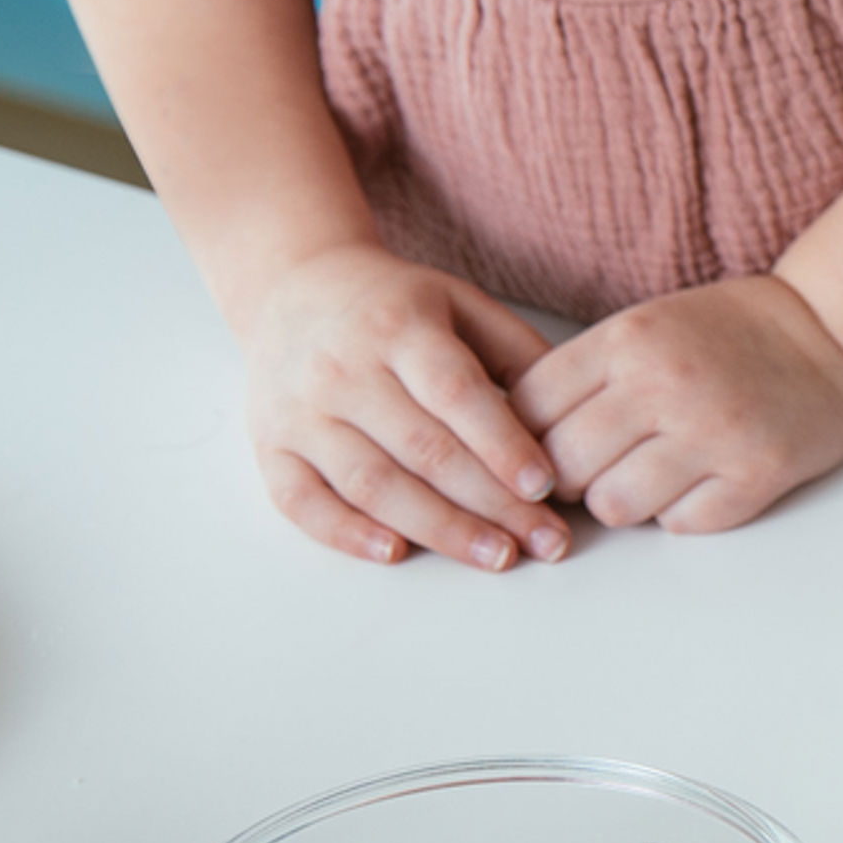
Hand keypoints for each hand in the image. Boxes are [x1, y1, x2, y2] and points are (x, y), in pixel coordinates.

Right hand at [239, 243, 570, 571]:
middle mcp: (343, 369)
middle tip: (544, 540)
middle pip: (422, 449)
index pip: (454, 393)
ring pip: (370, 483)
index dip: (501, 444)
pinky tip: (396, 554)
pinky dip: (346, 533)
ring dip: (436, 529)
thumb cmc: (397, 307)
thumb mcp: (461, 303)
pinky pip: (301, 500)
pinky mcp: (269, 445)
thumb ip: (518, 353)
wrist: (295, 286)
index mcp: (399, 327)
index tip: (546, 487)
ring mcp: (300, 411)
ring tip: (496, 556)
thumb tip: (573, 418)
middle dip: (490, 503)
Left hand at [513, 272, 842, 535]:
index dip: (523, 439)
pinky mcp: (755, 476)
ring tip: (650, 476)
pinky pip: (680, 525)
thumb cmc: (734, 334)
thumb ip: (585, 375)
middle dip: (568, 480)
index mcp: (627, 340)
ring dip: (624, 501)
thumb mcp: (647, 325)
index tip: (543, 446)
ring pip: (614, 506)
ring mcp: (712, 433)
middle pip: (561, 468)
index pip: (527, 410)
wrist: (839, 336)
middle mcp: (663, 384)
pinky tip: (701, 480)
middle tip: (594, 470)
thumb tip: (514, 439)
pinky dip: (683, 513)